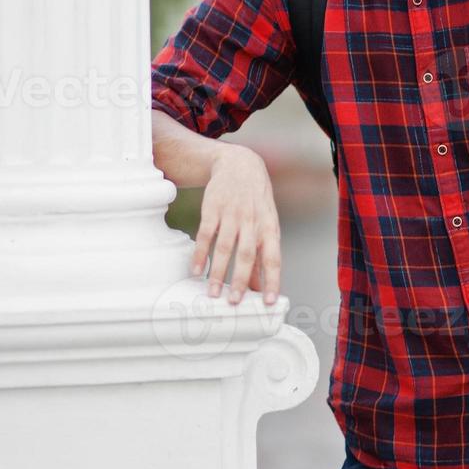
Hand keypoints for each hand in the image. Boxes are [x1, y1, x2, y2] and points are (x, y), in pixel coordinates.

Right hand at [190, 144, 282, 305]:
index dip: (271, 280)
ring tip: (212, 292)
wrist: (240, 165)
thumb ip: (262, 254)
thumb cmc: (256, 202)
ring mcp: (232, 214)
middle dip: (240, 280)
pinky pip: (206, 234)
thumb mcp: (265, 224)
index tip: (268, 302)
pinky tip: (195, 270)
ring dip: (217, 271)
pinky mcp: (213, 208)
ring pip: (225, 247)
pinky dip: (200, 253)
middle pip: (247, 255)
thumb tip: (259, 287)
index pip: (273, 259)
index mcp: (269, 229)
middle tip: (233, 302)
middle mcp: (252, 222)